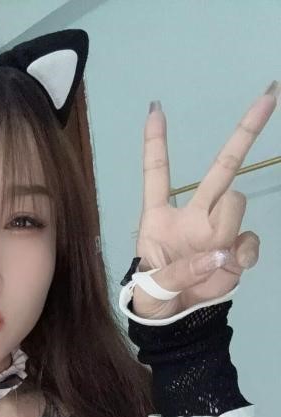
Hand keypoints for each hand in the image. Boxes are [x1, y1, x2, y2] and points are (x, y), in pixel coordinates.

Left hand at [131, 82, 278, 319]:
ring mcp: (218, 230)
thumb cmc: (152, 297)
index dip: (155, 142)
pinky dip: (243, 253)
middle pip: (221, 168)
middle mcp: (192, 215)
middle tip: (270, 94)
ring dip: (225, 228)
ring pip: (235, 203)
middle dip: (245, 132)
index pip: (157, 173)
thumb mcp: (149, 289)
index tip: (155, 108)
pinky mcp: (236, 248)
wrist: (175, 321)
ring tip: (208, 259)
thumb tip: (217, 255)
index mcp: (159, 218)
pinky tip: (232, 266)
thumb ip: (177, 272)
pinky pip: (249, 239)